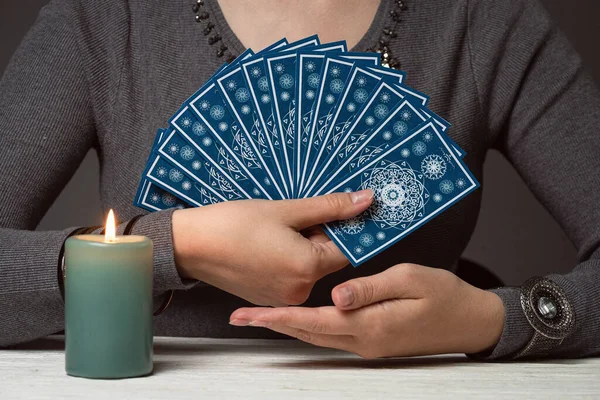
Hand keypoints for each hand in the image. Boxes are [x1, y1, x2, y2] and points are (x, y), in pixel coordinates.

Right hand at [172, 190, 372, 306]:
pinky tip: (267, 242)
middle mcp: (298, 291)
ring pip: (307, 266)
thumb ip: (330, 207)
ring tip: (277, 227)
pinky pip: (290, 275)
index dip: (345, 227)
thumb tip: (366, 200)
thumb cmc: (234, 225)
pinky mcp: (268, 296)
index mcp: (307, 269)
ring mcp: (282, 297)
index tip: (340, 210)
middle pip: (326, 259)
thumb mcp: (286, 210)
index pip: (346, 248)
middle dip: (319, 234)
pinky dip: (287, 258)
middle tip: (297, 214)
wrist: (191, 245)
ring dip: (302, 245)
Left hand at [230, 263, 504, 357]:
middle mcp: (363, 340)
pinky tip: (298, 317)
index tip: (248, 315)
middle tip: (241, 316)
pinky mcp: (373, 340)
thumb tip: (336, 296)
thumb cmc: (445, 296)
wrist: (471, 323)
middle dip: (272, 324)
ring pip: (317, 337)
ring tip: (261, 315)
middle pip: (307, 334)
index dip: (277, 318)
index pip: (312, 322)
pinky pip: (332, 335)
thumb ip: (370, 288)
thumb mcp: (410, 280)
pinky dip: (308, 327)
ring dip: (287, 327)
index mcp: (370, 324)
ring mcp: (368, 344)